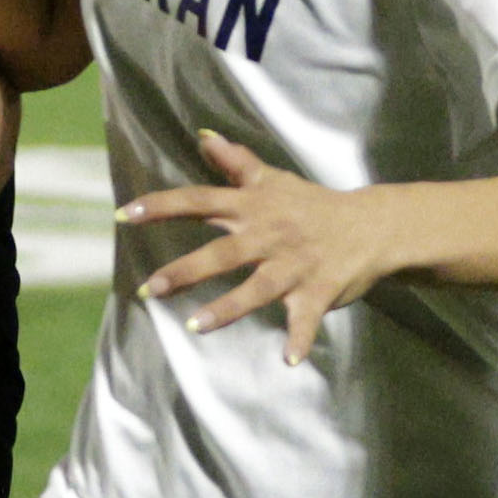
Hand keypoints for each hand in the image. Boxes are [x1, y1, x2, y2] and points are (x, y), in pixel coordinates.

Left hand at [122, 129, 391, 362]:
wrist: (372, 224)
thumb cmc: (313, 204)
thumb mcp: (273, 180)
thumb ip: (236, 162)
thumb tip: (203, 137)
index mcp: (254, 208)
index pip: (200, 201)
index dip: (162, 207)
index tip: (124, 216)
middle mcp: (270, 236)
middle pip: (223, 253)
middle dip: (186, 271)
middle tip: (150, 289)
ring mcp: (295, 266)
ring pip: (258, 288)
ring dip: (229, 308)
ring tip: (196, 327)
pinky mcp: (319, 291)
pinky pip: (307, 318)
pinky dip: (301, 338)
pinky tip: (289, 360)